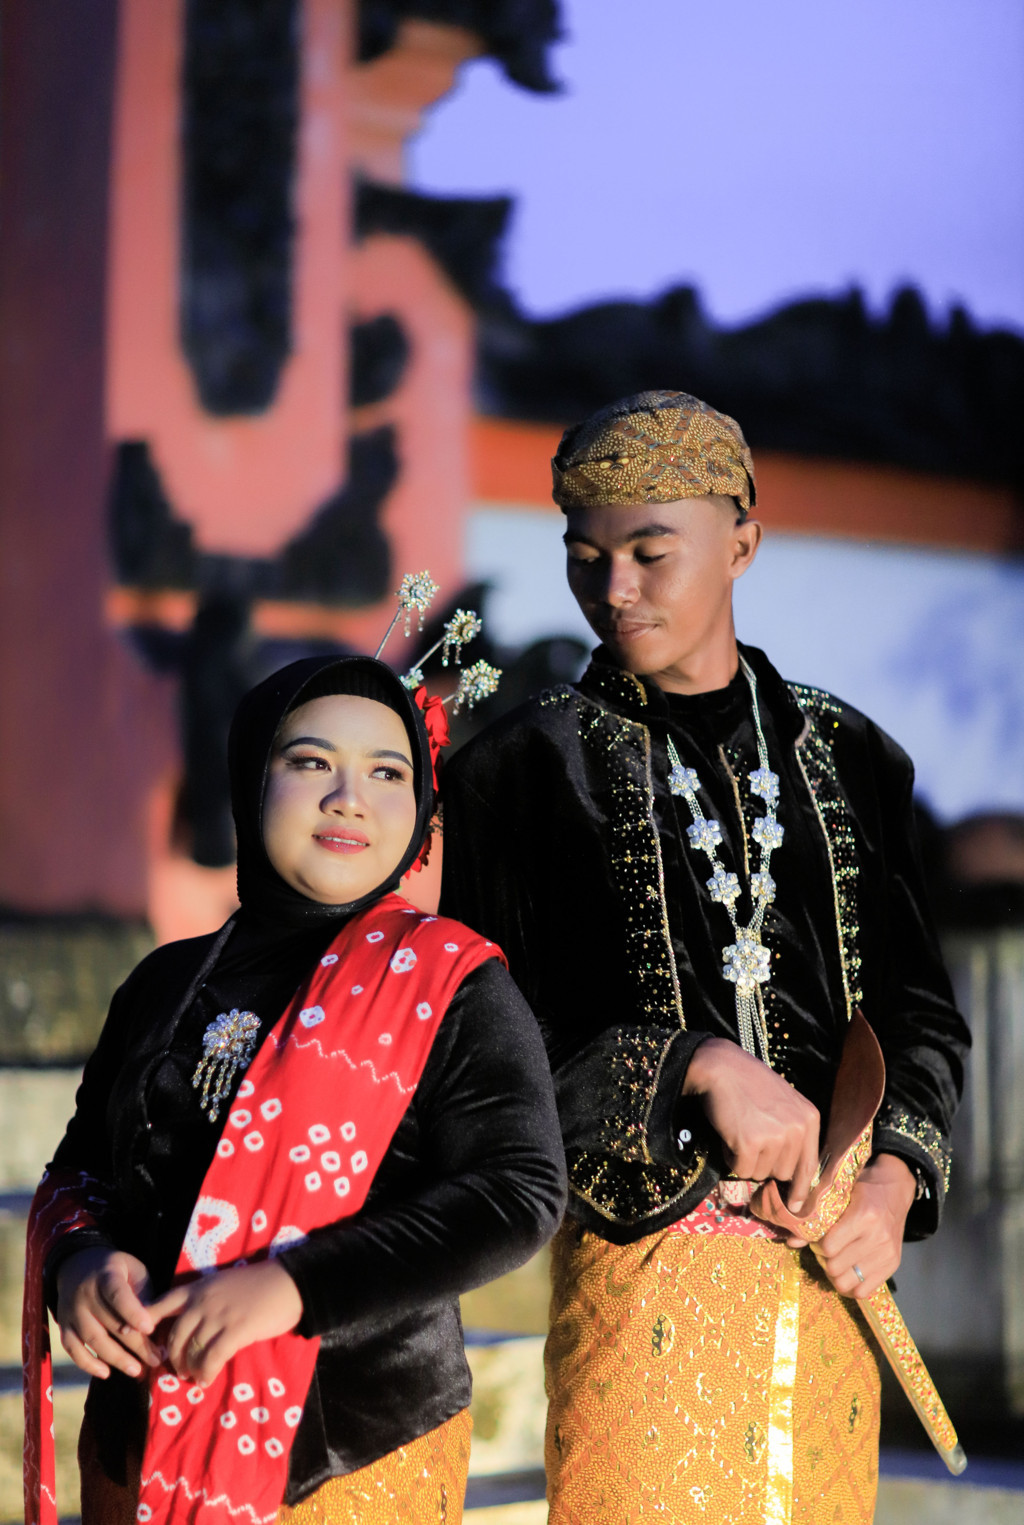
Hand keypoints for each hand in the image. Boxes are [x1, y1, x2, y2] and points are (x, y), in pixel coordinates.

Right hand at [56, 1247, 159, 1379]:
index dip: (133, 1312)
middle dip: (135, 1344)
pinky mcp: (63, 1325)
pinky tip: (106, 1373)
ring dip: (115, 1357)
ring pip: (92, 1338)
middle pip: (110, 1322)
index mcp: (106, 1275)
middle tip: (156, 1359)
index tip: (150, 1328)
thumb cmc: (117, 1271)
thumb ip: (143, 1295)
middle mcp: (85, 1294)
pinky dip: (87, 1363)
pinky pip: (72, 1348)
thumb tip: (151, 1328)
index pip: (118, 1295)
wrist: (78, 1265)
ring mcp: (72, 1311)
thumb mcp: (134, 1271)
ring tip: (136, 1370)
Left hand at [147, 1260, 303, 1386]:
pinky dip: (206, 1372)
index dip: (143, 1321)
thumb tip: (191, 1324)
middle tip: (178, 1369)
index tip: (129, 1335)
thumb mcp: (223, 1284)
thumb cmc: (258, 1284)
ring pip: (191, 1350)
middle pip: (175, 1335)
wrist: (288, 1283)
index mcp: (198, 1287)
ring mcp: (218, 1316)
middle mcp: (202, 1301)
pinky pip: (211, 1358)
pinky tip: (207, 1380)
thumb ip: (205, 1300)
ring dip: (189, 1368)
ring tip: (193, 1376)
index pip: (162, 1303)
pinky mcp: (235, 1331)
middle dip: (172, 1357)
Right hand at [683, 1037, 820, 1210]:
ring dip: (746, 1160)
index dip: (800, 1189)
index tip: (794, 1206)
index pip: (809, 1166)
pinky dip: (731, 1157)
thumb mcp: (784, 1103)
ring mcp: (775, 1136)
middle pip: (783, 1173)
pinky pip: (741, 1169)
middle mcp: (798, 1129)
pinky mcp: (750, 1143)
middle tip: (751, 1140)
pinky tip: (729, 1134)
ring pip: (761, 1173)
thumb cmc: (749, 1084)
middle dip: (765, 1163)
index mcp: (809, 1118)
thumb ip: (793, 1132)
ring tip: (740, 1131)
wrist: (721, 1067)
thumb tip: (790, 1174)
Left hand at [797, 1153, 915, 1298]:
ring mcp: (887, 1254)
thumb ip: (814, 1216)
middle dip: (825, 1260)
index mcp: (864, 1216)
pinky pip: (864, 1291)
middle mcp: (878, 1238)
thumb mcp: (837, 1194)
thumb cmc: (861, 1188)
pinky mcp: (893, 1265)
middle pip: (835, 1267)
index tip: (818, 1238)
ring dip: (837, 1274)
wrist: (894, 1189)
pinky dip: (852, 1285)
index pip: (829, 1247)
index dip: (817, 1245)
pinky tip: (849, 1270)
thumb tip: (792, 1242)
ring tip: (837, 1260)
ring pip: (847, 1283)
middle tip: (826, 1250)